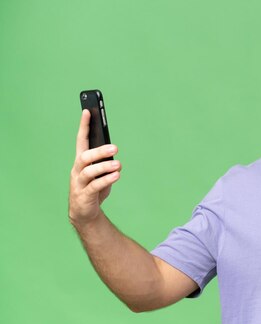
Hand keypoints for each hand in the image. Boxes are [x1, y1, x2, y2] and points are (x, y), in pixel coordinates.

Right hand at [69, 109, 121, 226]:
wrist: (85, 212)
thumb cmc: (94, 188)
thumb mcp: (100, 173)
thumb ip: (104, 161)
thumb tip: (112, 152)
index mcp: (81, 162)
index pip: (81, 140)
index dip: (84, 126)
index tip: (88, 111)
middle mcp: (77, 170)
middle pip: (84, 156)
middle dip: (99, 151)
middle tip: (115, 148)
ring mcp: (79, 183)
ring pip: (88, 171)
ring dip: (104, 166)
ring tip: (118, 164)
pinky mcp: (84, 195)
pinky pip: (95, 186)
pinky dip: (106, 180)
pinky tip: (116, 175)